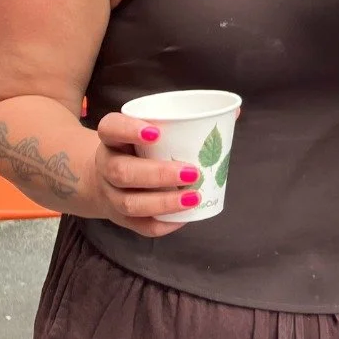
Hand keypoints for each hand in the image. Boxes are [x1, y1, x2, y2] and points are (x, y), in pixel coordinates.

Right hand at [87, 113, 203, 236]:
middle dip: (157, 174)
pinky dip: (163, 224)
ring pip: (129, 203)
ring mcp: (110, 194)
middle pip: (122, 171)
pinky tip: (184, 219)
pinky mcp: (119, 218)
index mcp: (113, 138)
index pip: (110, 128)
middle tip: (191, 172)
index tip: (157, 132)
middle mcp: (106, 165)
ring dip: (163, 203)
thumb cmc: (139, 149)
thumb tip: (233, 112)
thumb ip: (186, 121)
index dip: (128, 130)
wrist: (104, 179)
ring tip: (193, 197)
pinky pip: (139, 226)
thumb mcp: (150, 130)